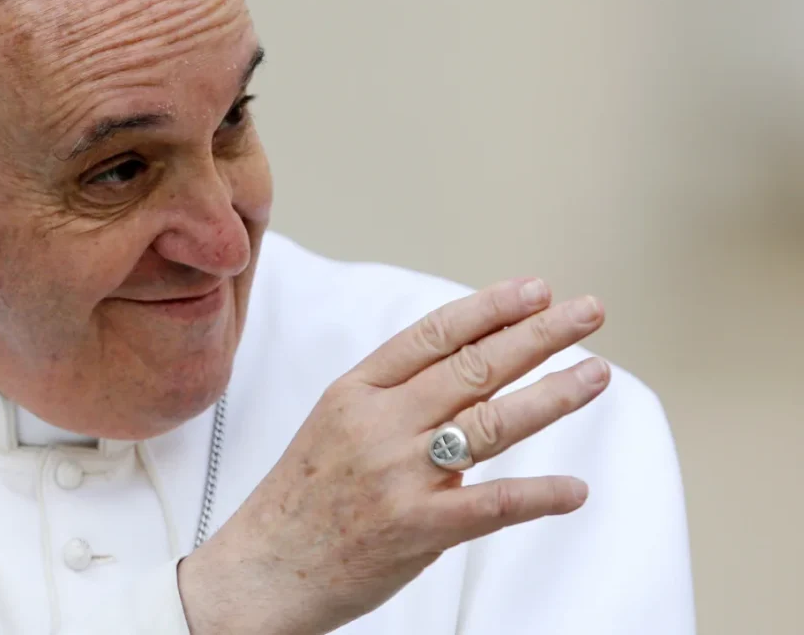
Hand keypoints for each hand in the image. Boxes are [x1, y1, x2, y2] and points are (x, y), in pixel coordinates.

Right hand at [178, 278, 608, 634]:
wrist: (263, 569)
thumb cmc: (300, 497)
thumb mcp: (334, 423)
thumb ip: (394, 398)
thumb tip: (466, 378)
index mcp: (355, 390)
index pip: (434, 334)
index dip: (491, 308)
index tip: (535, 290)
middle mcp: (378, 422)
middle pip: (473, 366)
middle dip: (538, 334)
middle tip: (586, 312)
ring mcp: (398, 474)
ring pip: (491, 422)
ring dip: (553, 396)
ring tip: (595, 375)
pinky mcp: (415, 528)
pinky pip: (491, 505)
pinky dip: (539, 495)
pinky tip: (575, 489)